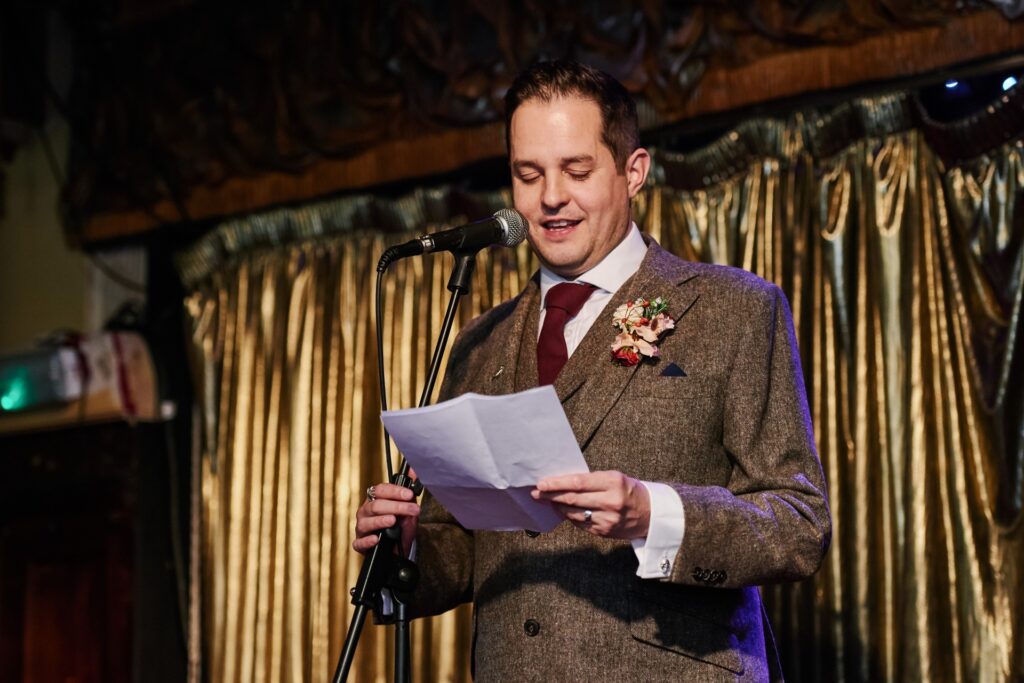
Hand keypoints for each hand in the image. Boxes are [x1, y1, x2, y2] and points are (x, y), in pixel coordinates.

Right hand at [352, 471, 419, 554]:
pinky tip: (376, 539)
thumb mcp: (408, 508)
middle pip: (376, 505)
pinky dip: (367, 541)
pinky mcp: (360, 544)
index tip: (409, 494)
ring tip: (392, 520)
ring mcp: (361, 528)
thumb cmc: (401, 525)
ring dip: (380, 520)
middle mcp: (366, 512)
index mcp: (375, 500)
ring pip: (366, 522)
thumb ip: (409, 491)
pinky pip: (359, 543)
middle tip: (413, 509)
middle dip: (396, 507)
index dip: (395, 491)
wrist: (400, 547)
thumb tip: (414, 471)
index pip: (380, 490)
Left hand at [531, 470, 649, 539]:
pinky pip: (580, 524)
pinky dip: (569, 516)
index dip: (557, 484)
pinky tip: (562, 510)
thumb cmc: (629, 490)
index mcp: (613, 483)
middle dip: (551, 495)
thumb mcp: (615, 478)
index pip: (578, 483)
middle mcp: (610, 502)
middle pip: (572, 499)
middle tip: (536, 492)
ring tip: (546, 500)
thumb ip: (591, 480)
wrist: (651, 514)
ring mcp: (607, 519)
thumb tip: (562, 482)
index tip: (542, 483)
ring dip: (557, 506)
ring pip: (573, 513)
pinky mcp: (604, 531)